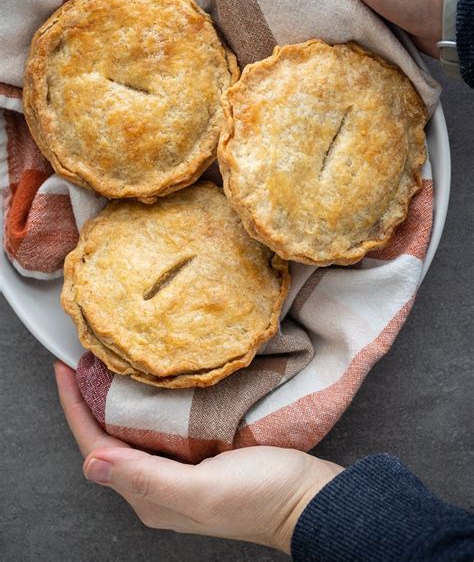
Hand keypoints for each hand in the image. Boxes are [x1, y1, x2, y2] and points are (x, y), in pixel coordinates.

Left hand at [54, 362, 342, 552]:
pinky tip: (152, 383)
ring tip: (109, 364)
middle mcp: (157, 485)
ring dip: (115, 399)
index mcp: (150, 496)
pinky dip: (147, 402)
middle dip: (89, 400)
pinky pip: (159, 427)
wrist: (310, 500)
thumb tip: (91, 462)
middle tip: (85, 359)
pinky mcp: (199, 455)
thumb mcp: (203, 491)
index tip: (64, 368)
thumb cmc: (262, 497)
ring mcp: (179, 470)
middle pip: (108, 439)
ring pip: (132, 431)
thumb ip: (147, 479)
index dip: (75, 409)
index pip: (95, 449)